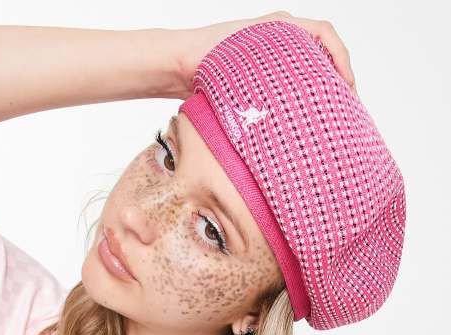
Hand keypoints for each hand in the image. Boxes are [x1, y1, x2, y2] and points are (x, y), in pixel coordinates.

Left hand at [176, 11, 356, 99]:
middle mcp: (278, 37)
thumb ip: (274, 78)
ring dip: (321, 89)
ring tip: (328, 116)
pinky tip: (301, 117)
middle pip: (322, 53)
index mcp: (280, 26)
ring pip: (308, 68)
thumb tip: (300, 104)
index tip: (348, 86)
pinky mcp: (261, 71)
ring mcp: (270, 54)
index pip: (326, 35)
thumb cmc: (203, 62)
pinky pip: (291, 80)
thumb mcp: (243, 67)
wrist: (176, 65)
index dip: (342, 60)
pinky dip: (302, 95)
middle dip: (337, 79)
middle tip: (345, 109)